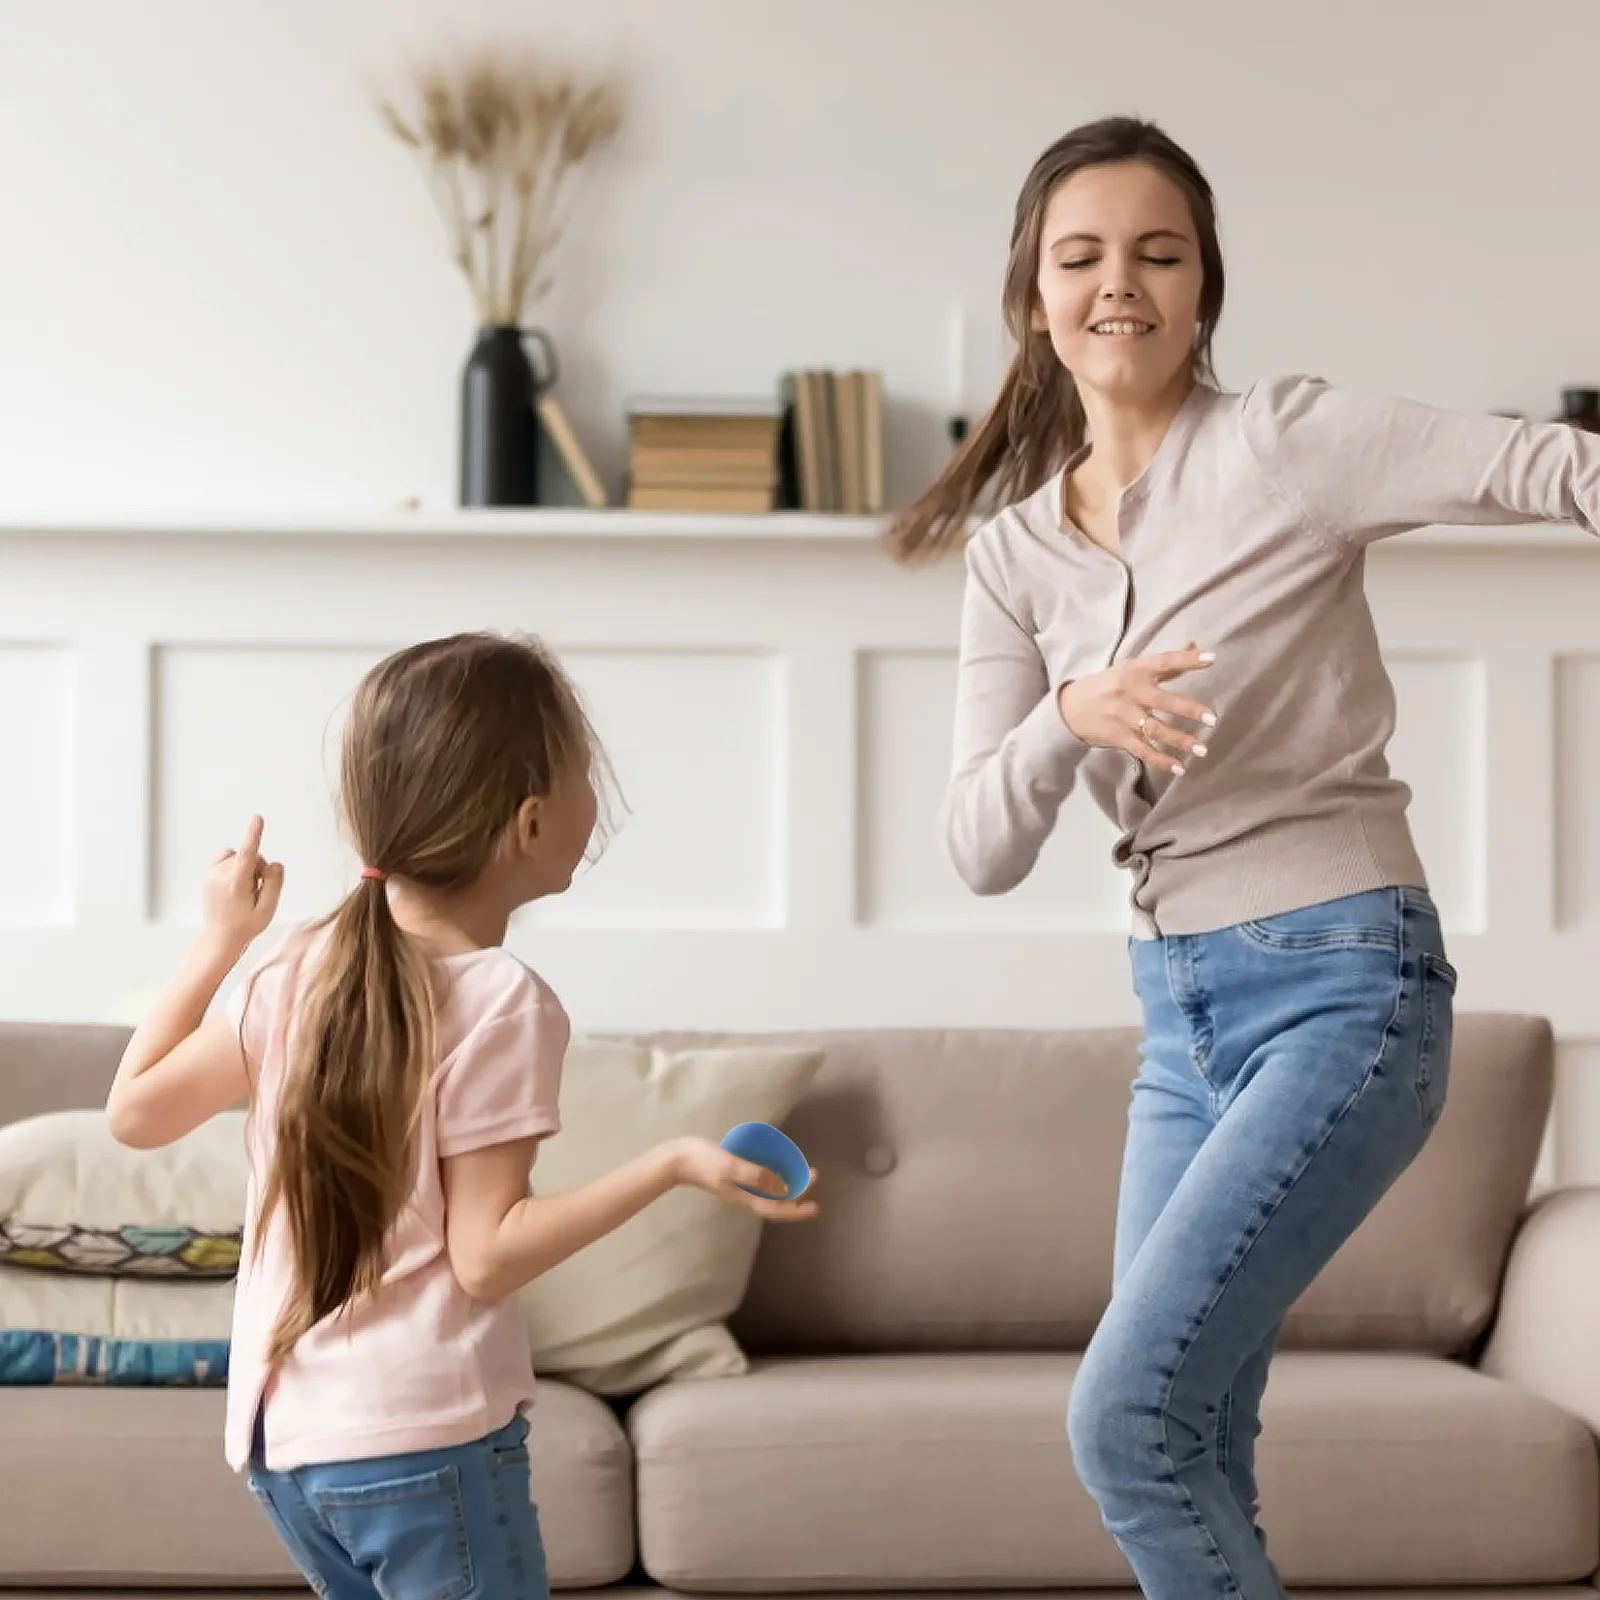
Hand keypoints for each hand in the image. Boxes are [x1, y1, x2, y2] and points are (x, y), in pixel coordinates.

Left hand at [202, 815, 283, 952]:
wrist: (220, 937)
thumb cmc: (246, 925)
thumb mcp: (268, 909)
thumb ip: (274, 883)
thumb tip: (273, 864)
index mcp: (237, 884)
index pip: (248, 853)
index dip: (254, 834)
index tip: (257, 819)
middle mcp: (221, 876)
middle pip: (250, 857)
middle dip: (258, 869)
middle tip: (256, 892)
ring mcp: (211, 874)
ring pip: (238, 856)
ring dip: (246, 868)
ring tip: (245, 890)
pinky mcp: (208, 874)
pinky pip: (227, 858)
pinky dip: (234, 865)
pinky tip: (236, 883)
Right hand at [665, 1136, 818, 1222]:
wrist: (677, 1159)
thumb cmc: (703, 1162)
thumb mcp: (731, 1166)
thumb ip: (756, 1175)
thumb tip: (784, 1187)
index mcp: (746, 1196)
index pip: (776, 1209)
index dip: (797, 1210)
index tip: (815, 1205)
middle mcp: (745, 1195)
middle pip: (776, 1202)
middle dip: (797, 1194)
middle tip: (814, 1177)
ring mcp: (739, 1187)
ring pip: (770, 1192)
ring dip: (788, 1185)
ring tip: (802, 1174)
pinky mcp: (733, 1176)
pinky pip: (761, 1180)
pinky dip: (774, 1176)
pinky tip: (778, 1165)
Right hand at [1057, 644, 1216, 776]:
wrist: (1069, 707)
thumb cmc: (1109, 685)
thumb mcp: (1132, 669)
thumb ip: (1166, 664)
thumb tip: (1196, 645)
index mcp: (1135, 670)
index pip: (1164, 661)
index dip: (1187, 659)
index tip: (1211, 659)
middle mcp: (1129, 691)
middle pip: (1162, 700)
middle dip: (1188, 709)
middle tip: (1212, 719)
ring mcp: (1122, 715)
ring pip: (1155, 729)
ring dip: (1179, 740)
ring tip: (1202, 750)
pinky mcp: (1117, 736)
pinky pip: (1142, 750)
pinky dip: (1160, 760)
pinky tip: (1179, 768)